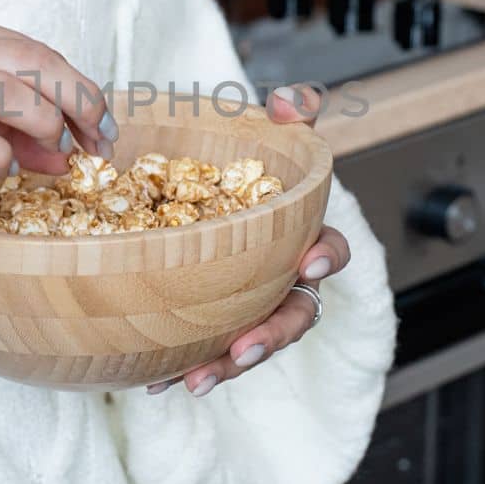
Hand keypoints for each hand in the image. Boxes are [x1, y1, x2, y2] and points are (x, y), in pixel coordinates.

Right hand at [0, 11, 114, 192]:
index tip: (97, 126)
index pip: (36, 50)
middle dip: (83, 104)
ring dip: (48, 129)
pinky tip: (1, 172)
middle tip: (100, 143)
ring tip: (54, 160)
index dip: (79, 87)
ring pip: (15, 92)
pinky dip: (1, 157)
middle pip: (39, 63)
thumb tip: (53, 147)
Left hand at [149, 85, 350, 397]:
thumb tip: (289, 102)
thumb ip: (284, 115)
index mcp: (299, 236)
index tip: (312, 262)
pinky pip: (206, 353)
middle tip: (246, 348)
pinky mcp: (213, 325)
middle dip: (273, 335)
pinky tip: (155, 381)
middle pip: (294, 314)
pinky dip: (184, 368)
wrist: (188, 197)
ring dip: (227, 365)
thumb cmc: (240, 170)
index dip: (326, 256)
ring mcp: (249, 307)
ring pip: (251, 343)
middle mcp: (281, 278)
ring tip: (197, 380)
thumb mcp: (260, 135)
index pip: (330, 247)